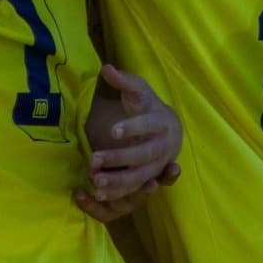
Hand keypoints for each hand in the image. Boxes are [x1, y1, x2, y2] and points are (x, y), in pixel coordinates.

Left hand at [82, 64, 180, 207]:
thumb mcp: (138, 89)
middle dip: (119, 158)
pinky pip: (135, 189)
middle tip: (93, 159)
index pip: (148, 124)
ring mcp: (158, 165)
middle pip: (144, 155)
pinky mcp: (150, 178)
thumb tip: (106, 68)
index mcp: (162, 121)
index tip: (112, 130)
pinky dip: (119, 193)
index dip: (133, 128)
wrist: (168, 127)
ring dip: (118, 181)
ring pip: (140, 177)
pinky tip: (99, 194)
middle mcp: (164, 146)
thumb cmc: (148, 105)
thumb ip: (123, 81)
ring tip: (95, 181)